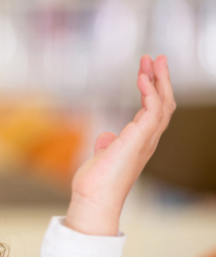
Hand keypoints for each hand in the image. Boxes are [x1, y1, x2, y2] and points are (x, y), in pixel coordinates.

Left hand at [65, 55, 175, 235]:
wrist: (93, 198)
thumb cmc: (96, 183)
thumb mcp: (102, 157)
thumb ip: (107, 145)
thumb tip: (105, 137)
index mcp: (139, 142)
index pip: (153, 111)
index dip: (153, 90)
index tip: (146, 71)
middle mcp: (147, 140)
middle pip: (164, 103)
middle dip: (161, 79)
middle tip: (157, 58)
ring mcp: (146, 140)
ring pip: (163, 104)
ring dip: (158, 80)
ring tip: (151, 61)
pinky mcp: (140, 139)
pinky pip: (152, 110)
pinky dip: (149, 92)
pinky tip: (141, 78)